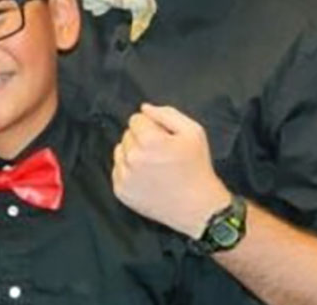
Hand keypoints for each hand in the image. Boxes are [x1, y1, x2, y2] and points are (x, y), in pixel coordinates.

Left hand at [111, 103, 231, 238]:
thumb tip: (144, 108)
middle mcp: (132, 157)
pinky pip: (117, 170)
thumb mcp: (193, 131)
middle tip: (161, 153)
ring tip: (153, 165)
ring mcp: (125, 176)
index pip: (136, 119)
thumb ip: (167, 114)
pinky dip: (129, 171)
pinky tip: (147, 177)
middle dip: (142, 139)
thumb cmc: (197, 167)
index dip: (152, 126)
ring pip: (120, 151)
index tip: (164, 137)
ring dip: (133, 154)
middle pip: (127, 134)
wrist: (198, 207)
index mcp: (149, 140)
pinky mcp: (121, 192)